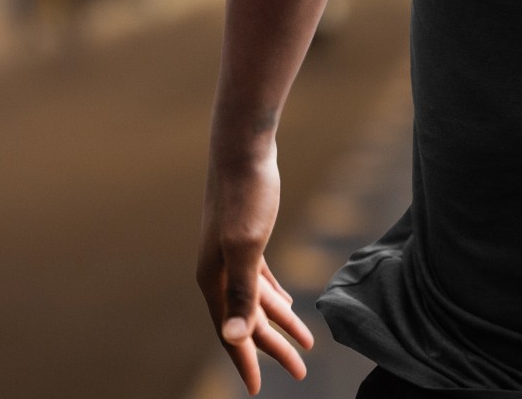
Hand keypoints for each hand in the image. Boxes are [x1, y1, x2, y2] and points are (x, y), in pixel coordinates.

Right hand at [195, 157, 316, 394]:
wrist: (243, 147)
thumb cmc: (246, 194)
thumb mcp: (248, 244)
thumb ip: (242, 292)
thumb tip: (233, 336)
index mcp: (214, 278)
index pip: (230, 332)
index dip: (245, 362)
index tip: (257, 390)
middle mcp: (217, 271)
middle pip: (245, 321)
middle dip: (271, 348)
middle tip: (301, 372)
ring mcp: (229, 254)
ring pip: (256, 301)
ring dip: (279, 324)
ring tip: (307, 345)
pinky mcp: (244, 238)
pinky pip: (259, 280)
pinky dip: (273, 297)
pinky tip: (287, 306)